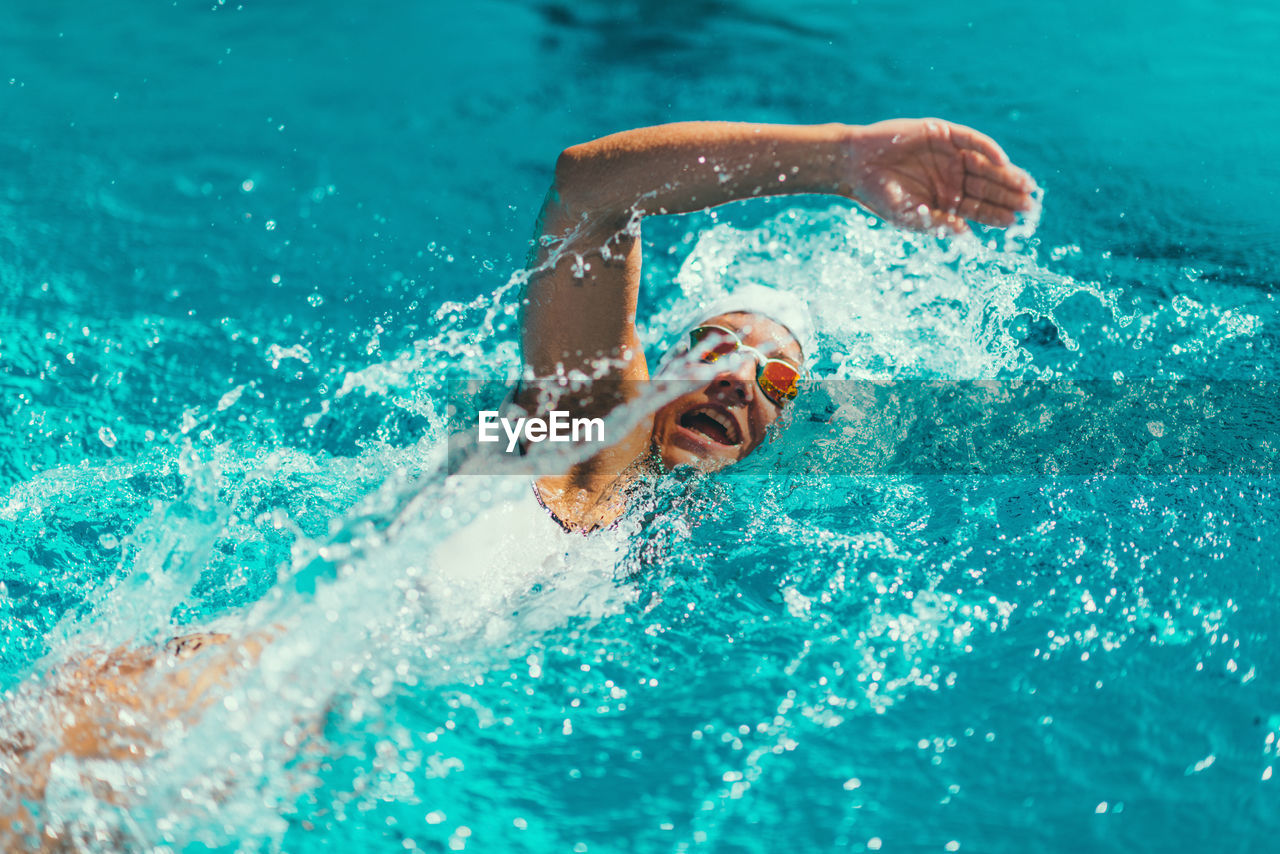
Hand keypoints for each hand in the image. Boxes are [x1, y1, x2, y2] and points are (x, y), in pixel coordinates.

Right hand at [845, 118, 1035, 233]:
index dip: (998, 215)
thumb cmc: (878, 196)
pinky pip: (972, 141)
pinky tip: (1003, 161)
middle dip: (1009, 195)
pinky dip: (988, 149)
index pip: (979, 209)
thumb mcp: (909, 216)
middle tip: (1030, 204)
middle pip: (988, 187)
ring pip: (986, 165)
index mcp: (946, 200)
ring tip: (1025, 185)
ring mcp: (950, 155)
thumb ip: (937, 223)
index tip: (1016, 222)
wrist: (855, 165)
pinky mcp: (943, 133)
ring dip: (1006, 174)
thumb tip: (966, 233)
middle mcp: (953, 177)